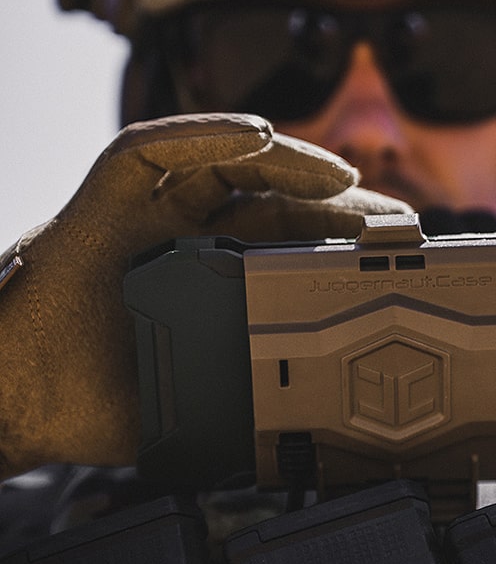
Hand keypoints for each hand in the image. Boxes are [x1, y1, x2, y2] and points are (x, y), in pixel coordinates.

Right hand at [0, 114, 409, 478]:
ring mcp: (146, 215)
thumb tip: (310, 428)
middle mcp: (183, 236)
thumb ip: (250, 402)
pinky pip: (149, 152)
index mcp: (211, 277)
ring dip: (286, 162)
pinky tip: (257, 137)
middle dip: (330, 204)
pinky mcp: (101, 201)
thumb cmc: (95, 405)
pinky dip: (203, 136)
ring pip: (223, 165)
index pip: (286, 243)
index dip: (337, 240)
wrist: (17, 401)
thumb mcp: (198, 401)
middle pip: (269, 200)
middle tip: (389, 217)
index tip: (390, 251)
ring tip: (343, 176)